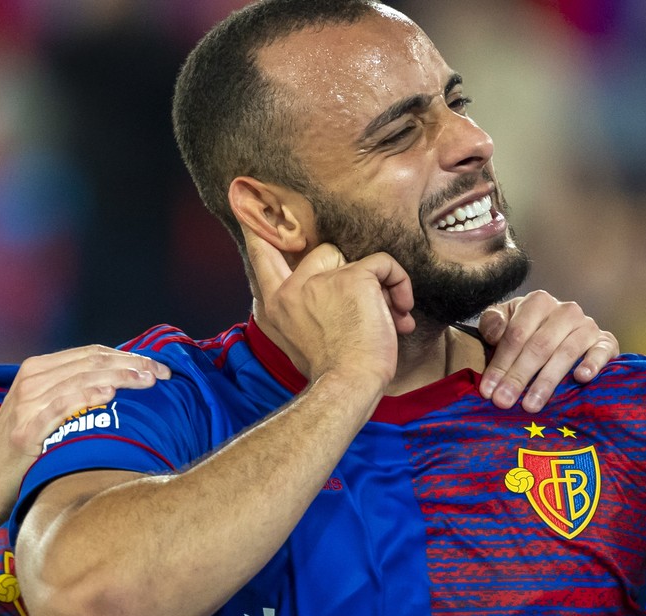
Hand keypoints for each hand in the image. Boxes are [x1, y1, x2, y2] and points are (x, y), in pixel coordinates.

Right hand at [0, 346, 169, 521]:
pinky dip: (85, 396)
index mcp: (36, 369)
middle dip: (131, 364)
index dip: (128, 356)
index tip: (159, 367)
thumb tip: (119, 384)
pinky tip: (109, 394)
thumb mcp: (44, 412)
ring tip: (148, 381)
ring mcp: (26, 403)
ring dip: (119, 377)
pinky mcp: (24, 429)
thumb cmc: (23, 452)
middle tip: (163, 373)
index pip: (91, 353)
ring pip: (81, 378)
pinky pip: (60, 406)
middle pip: (91, 361)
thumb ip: (72, 392)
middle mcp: (30, 379)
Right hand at [242, 223, 412, 387]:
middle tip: (370, 307)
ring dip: (381, 289)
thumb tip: (333, 286)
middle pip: (325, 252)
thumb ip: (305, 308)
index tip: (243, 199)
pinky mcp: (353, 278)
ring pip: (359, 261)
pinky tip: (401, 311)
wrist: (349, 386)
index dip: (256, 226)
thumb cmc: (333, 371)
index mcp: (275, 303)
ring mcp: (321, 280)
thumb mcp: (301, 338)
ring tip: (390, 317)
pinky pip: (383, 263)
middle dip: (351, 274)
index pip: (261, 254)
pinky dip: (399, 283)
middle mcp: (292, 287)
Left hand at [477, 291, 618, 410]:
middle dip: (519, 376)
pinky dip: (592, 364)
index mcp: (538, 302)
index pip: (516, 334)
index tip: (488, 391)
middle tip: (504, 401)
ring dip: (547, 381)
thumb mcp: (504, 322)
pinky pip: (601, 352)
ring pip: (565, 353)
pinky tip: (581, 378)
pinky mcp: (606, 342)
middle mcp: (565, 310)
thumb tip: (495, 334)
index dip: (500, 363)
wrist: (564, 334)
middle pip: (539, 346)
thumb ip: (492, 324)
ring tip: (531, 404)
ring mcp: (587, 325)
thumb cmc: (526, 332)